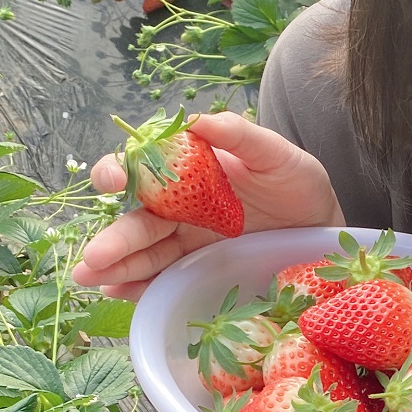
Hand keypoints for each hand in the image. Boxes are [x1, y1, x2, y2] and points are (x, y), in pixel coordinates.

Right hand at [72, 111, 342, 300]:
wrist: (322, 226)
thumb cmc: (297, 182)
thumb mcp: (277, 155)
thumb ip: (242, 136)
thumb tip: (201, 119)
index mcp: (190, 170)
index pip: (145, 169)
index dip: (121, 171)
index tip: (111, 180)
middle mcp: (181, 206)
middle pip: (139, 221)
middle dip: (113, 238)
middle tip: (92, 257)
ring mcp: (190, 240)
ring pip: (146, 253)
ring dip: (116, 267)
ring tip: (90, 280)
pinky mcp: (200, 269)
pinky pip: (165, 278)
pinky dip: (140, 286)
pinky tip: (117, 292)